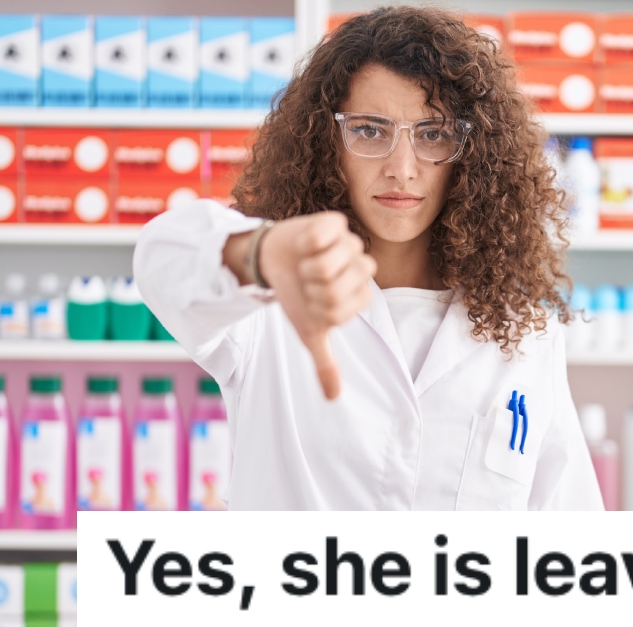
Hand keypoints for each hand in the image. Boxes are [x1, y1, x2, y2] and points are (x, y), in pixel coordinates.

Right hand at [256, 212, 375, 398]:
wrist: (272, 261)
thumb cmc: (295, 294)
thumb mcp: (308, 330)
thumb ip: (325, 362)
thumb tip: (333, 398)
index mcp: (361, 294)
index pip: (342, 310)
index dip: (318, 308)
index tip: (312, 301)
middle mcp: (361, 267)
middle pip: (336, 288)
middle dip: (311, 289)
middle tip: (307, 281)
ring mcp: (350, 242)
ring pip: (328, 263)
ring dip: (306, 267)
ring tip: (304, 262)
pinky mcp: (334, 222)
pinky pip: (321, 237)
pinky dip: (305, 244)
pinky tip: (304, 244)